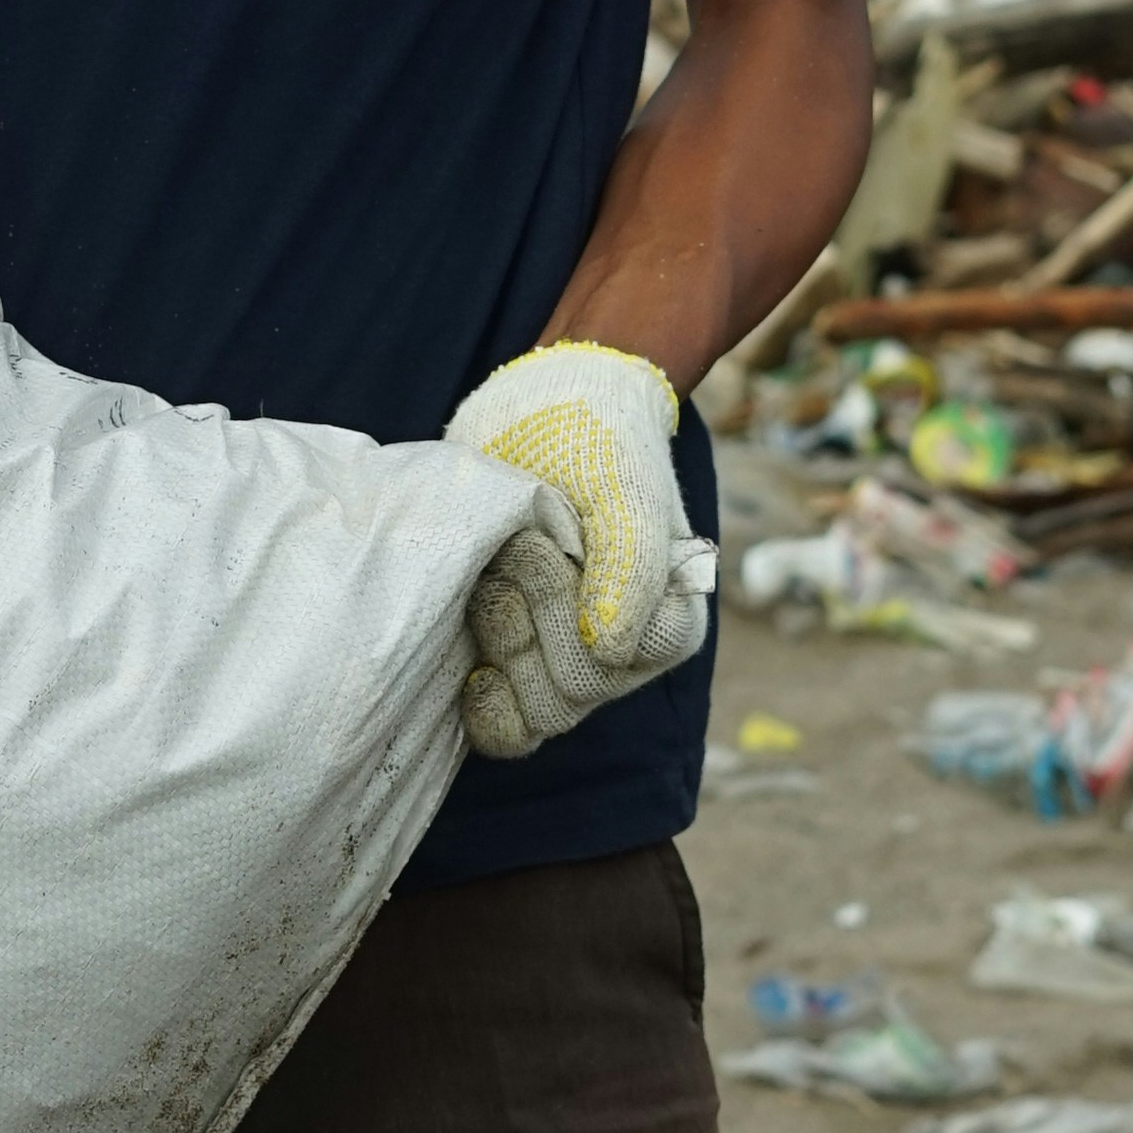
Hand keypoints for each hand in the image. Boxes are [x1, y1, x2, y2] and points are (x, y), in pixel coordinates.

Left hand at [447, 342, 717, 759]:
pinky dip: (478, 699)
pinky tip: (464, 659)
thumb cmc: (594, 439)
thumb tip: (611, 649)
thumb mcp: (620, 485)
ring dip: (498, 641)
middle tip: (511, 549)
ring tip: (489, 573)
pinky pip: (503, 724)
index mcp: (668, 619)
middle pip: (569, 695)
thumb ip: (631, 561)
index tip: (544, 542)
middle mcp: (624, 654)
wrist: (540, 408)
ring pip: (533, 714)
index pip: (613, 664)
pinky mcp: (518, 661)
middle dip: (526, 620)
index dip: (565, 610)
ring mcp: (567, 661)